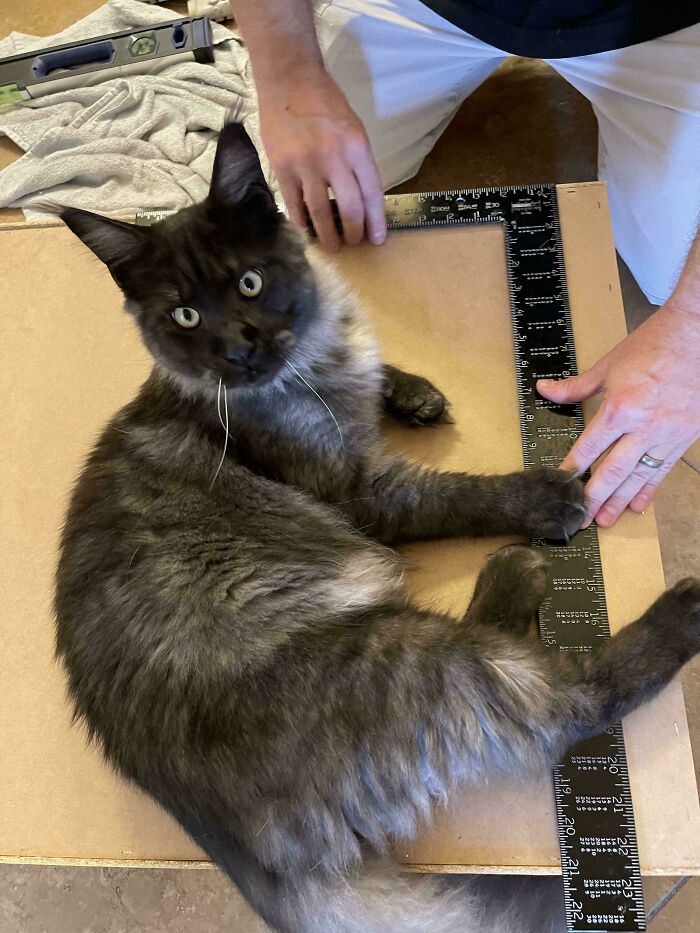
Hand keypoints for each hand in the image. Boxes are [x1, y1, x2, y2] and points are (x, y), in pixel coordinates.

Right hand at [258, 67, 386, 251]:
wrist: (289, 79)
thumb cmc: (325, 103)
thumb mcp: (354, 129)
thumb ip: (359, 163)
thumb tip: (363, 201)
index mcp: (357, 147)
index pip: (372, 194)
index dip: (375, 222)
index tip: (377, 239)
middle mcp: (333, 157)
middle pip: (350, 209)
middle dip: (354, 233)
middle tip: (353, 243)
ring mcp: (305, 165)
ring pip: (320, 213)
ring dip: (328, 236)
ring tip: (332, 245)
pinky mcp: (282, 168)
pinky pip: (294, 205)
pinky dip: (302, 222)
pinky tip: (307, 230)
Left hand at [536, 303, 699, 526]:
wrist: (697, 336)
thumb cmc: (651, 346)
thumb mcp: (608, 365)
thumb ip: (576, 386)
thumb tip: (544, 391)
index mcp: (620, 407)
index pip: (590, 447)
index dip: (573, 468)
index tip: (560, 486)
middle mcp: (643, 426)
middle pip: (613, 470)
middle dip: (594, 497)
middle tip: (579, 518)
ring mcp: (666, 435)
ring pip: (638, 476)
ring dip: (620, 501)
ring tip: (605, 520)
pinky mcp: (684, 438)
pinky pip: (662, 470)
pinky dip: (649, 489)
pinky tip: (638, 506)